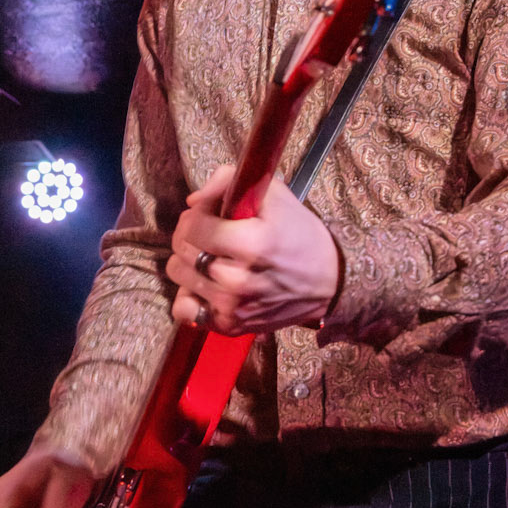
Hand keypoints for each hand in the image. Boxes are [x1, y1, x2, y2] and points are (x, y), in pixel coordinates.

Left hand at [167, 165, 341, 332]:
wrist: (328, 283)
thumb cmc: (301, 236)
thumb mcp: (276, 196)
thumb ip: (229, 182)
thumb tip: (194, 199)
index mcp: (252, 244)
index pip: (193, 225)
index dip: (198, 213)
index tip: (212, 212)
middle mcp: (238, 279)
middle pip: (182, 249)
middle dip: (191, 233)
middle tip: (211, 231)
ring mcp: (231, 306)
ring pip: (179, 274)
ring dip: (190, 260)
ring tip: (212, 256)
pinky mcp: (229, 325)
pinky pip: (184, 310)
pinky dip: (189, 296)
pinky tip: (205, 285)